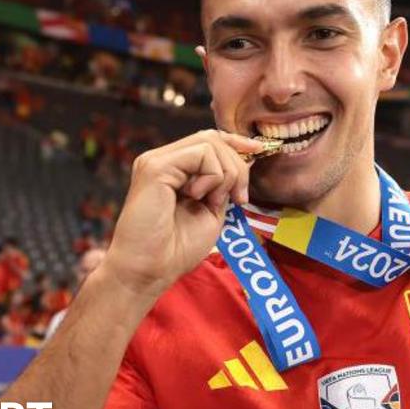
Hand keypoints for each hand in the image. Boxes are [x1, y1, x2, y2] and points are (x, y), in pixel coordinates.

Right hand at [101, 130, 263, 295]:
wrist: (150, 270)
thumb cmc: (176, 249)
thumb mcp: (210, 210)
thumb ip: (223, 185)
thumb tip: (244, 161)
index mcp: (172, 169)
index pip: (208, 140)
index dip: (236, 143)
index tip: (259, 152)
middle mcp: (161, 160)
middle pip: (212, 137)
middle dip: (238, 164)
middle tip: (239, 198)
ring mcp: (156, 161)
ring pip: (210, 142)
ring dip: (227, 174)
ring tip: (212, 202)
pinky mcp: (156, 167)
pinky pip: (202, 154)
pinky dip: (214, 176)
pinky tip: (200, 198)